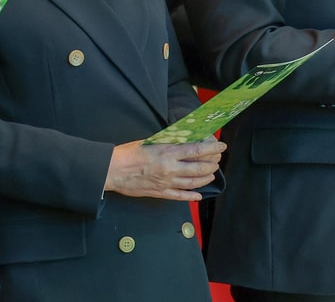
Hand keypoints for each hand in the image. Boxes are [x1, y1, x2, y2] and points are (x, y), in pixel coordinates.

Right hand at [104, 138, 224, 201]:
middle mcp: (170, 169)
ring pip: (193, 183)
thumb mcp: (150, 141)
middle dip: (211, 164)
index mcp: (167, 153)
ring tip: (211, 174)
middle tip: (217, 161)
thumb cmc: (129, 153)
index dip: (212, 149)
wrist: (113, 170)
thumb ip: (167, 142)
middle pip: (198, 168)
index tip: (222, 146)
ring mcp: (166, 183)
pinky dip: (191, 196)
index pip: (196, 151)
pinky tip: (198, 195)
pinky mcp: (160, 193)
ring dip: (205, 179)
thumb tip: (182, 139)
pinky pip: (180, 196)